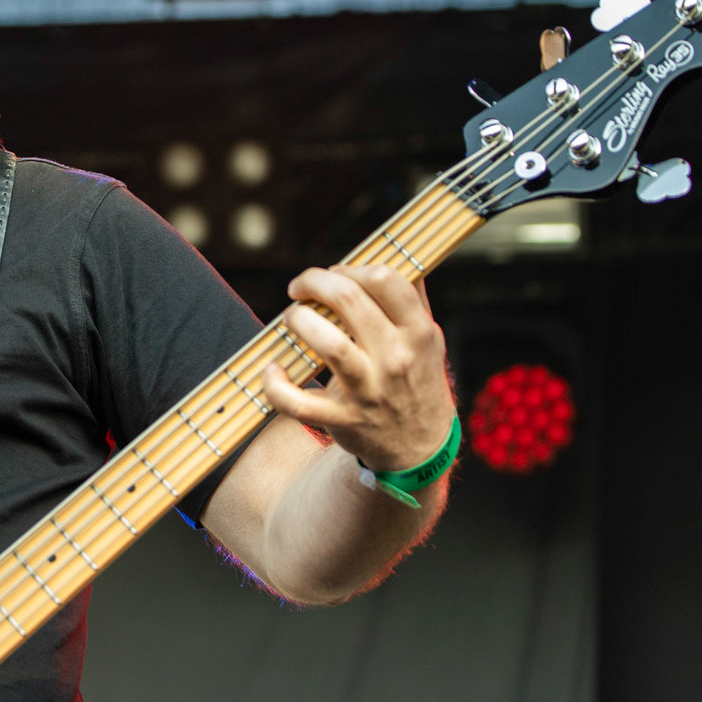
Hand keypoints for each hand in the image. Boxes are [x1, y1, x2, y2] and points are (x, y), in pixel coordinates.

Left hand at [262, 265, 453, 472]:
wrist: (420, 449)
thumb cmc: (418, 381)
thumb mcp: (428, 340)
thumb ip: (412, 298)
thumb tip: (396, 252)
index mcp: (418, 333)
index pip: (385, 279)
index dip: (352, 267)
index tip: (336, 273)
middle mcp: (395, 359)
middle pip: (348, 299)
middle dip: (313, 282)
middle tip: (300, 288)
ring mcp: (367, 391)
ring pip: (326, 342)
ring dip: (299, 320)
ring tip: (293, 318)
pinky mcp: (341, 419)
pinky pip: (297, 401)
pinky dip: (275, 384)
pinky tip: (273, 370)